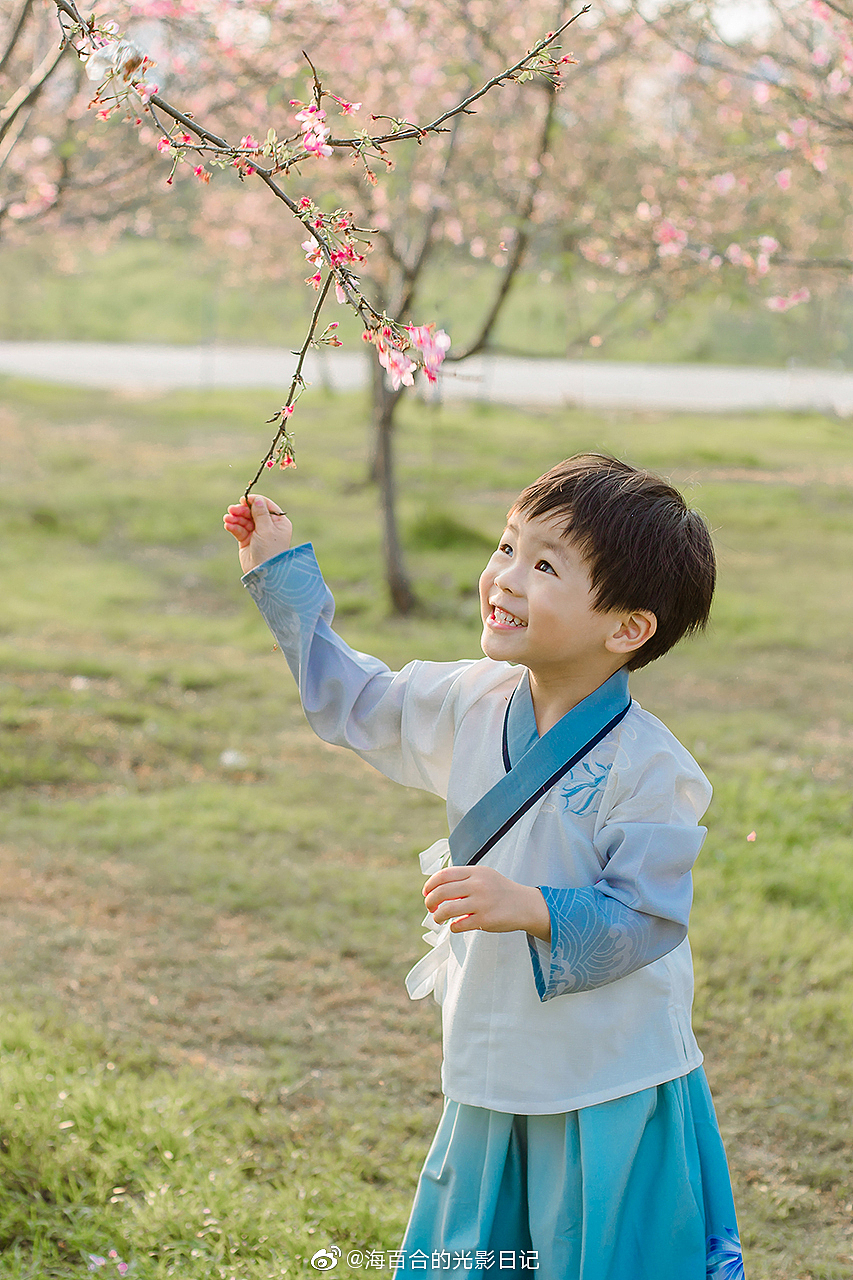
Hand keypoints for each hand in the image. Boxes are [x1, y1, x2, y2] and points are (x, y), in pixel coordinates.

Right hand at [223, 495, 292, 573]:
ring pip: (244, 521)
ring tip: (227, 518)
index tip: (244, 499)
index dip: (255, 501)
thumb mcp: (266, 529)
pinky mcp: (247, 541)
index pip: (267, 506)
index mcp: (279, 522)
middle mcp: (269, 527)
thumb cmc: (270, 550)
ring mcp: (257, 534)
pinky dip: (233, 526)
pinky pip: (239, 530)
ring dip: (235, 518)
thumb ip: (260, 513)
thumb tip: (257, 500)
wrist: (263, 572)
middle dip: (242, 511)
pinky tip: (228, 525)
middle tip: (232, 509)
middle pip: (253, 513)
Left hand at [423, 865, 550, 940]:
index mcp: (476, 872)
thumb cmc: (501, 891)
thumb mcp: (484, 876)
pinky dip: (452, 927)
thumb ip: (463, 878)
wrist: (525, 905)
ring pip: (447, 909)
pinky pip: (459, 925)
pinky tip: (454, 926)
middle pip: (442, 892)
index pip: (444, 875)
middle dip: (430, 901)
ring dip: (438, 916)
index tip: (426, 892)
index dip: (430, 884)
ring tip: (438, 918)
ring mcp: (481, 903)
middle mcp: (478, 885)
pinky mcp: (485, 919)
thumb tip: (437, 888)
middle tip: (430, 907)